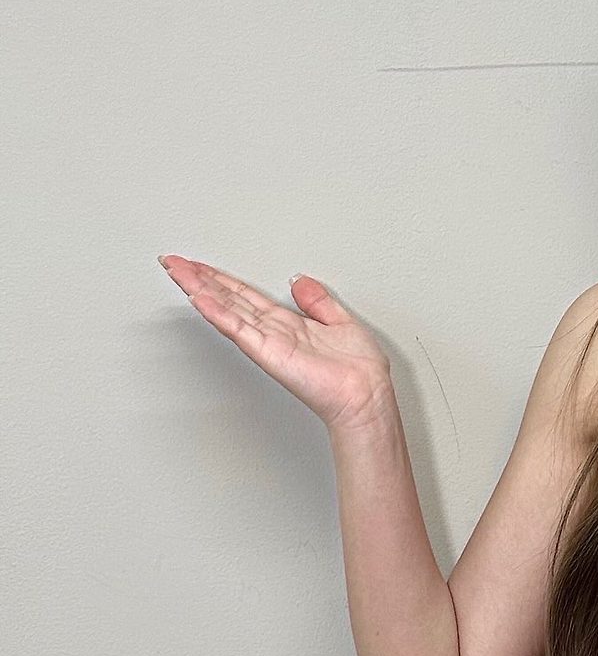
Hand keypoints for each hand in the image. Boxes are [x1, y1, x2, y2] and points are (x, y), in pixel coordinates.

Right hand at [158, 255, 394, 433]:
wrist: (365, 394)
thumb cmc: (358, 369)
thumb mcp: (341, 321)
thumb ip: (318, 301)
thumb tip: (300, 280)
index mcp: (288, 323)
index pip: (246, 295)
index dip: (223, 278)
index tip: (200, 265)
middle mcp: (273, 331)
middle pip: (229, 298)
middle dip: (200, 278)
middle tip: (174, 261)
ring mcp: (268, 342)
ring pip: (227, 309)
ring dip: (200, 289)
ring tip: (177, 271)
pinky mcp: (269, 352)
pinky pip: (239, 329)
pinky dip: (219, 313)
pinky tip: (200, 298)